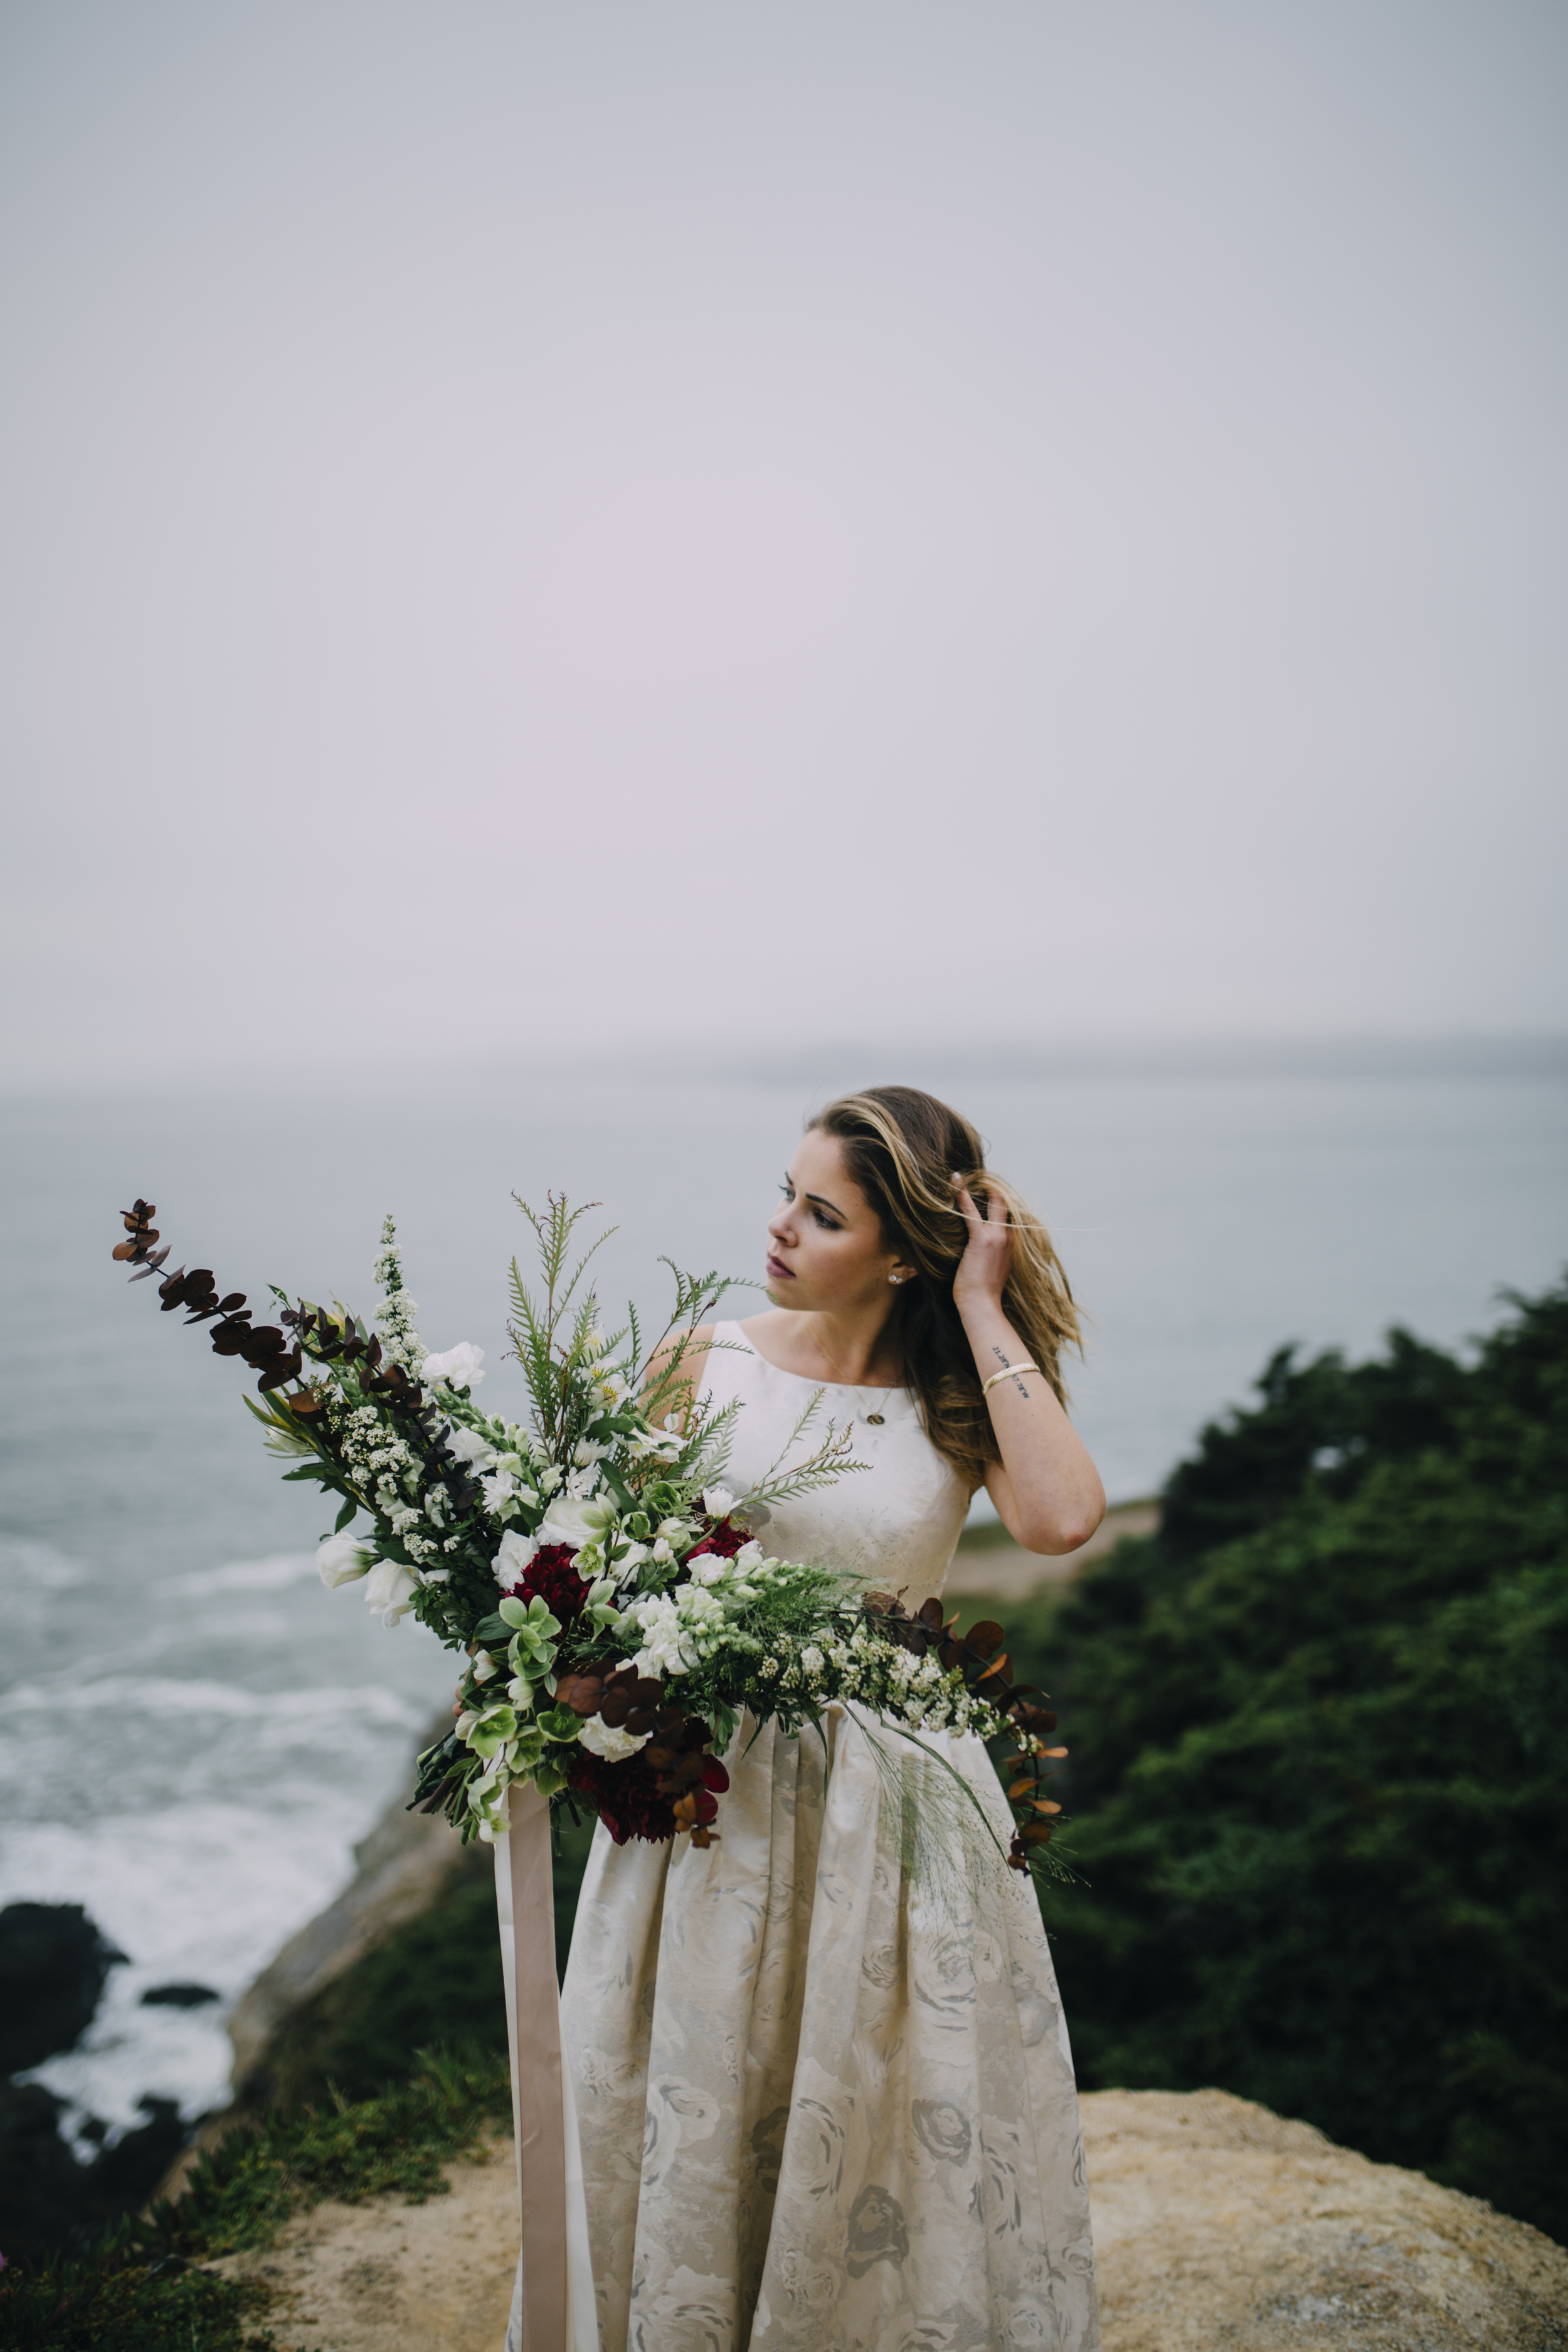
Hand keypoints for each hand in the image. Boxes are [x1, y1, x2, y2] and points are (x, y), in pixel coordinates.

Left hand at [951, 1180, 1012, 1318]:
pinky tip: (956, 1186)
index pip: (1008, 1213)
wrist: (982, 1305)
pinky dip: (963, 1198)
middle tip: (975, 1177)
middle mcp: (1009, 1237)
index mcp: (1012, 1243)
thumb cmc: (984, 1291)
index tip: (985, 1189)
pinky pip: (972, 1214)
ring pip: (992, 1203)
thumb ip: (993, 1253)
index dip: (997, 1199)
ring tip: (961, 1177)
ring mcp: (997, 1238)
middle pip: (1005, 1203)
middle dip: (991, 1188)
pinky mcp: (982, 1240)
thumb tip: (981, 1248)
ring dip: (977, 1188)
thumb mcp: (994, 1268)